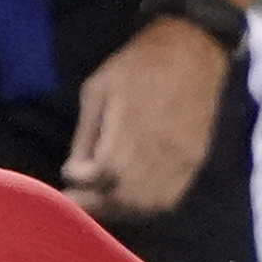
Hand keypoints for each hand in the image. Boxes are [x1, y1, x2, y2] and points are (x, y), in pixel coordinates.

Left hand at [60, 18, 228, 221]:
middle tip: (79, 202)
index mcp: (128, 129)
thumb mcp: (97, 89)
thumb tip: (74, 171)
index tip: (67, 182)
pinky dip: (146, 208)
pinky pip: (170, 199)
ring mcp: (179, 161)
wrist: (192, 50)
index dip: (80, 186)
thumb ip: (86, 134)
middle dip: (97, 206)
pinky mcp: (194, 163)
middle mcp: (157, 151)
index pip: (101, 177)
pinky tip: (130, 201)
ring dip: (121, 212)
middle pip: (124, 199)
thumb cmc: (137, 65)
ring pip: (148, 206)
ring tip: (102, 204)